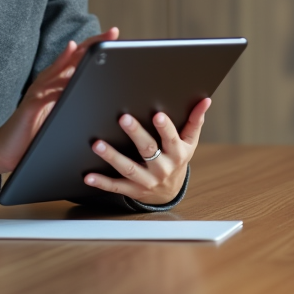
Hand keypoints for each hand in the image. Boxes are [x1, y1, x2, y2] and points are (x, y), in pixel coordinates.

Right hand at [0, 27, 120, 191]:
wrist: (6, 148)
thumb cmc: (36, 131)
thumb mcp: (61, 112)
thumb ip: (74, 98)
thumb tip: (100, 93)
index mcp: (58, 81)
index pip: (80, 58)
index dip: (97, 46)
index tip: (114, 34)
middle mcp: (48, 80)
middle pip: (74, 56)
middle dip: (94, 44)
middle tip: (112, 33)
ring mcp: (39, 90)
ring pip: (62, 67)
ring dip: (80, 56)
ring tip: (97, 46)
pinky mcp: (31, 104)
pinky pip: (46, 90)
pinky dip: (58, 81)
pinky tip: (69, 74)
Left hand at [84, 97, 210, 205]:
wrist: (170, 192)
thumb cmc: (178, 159)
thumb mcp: (190, 142)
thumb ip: (195, 121)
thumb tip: (206, 100)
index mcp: (177, 153)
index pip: (172, 139)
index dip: (165, 128)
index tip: (157, 115)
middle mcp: (162, 168)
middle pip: (148, 150)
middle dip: (136, 134)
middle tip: (123, 118)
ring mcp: (146, 180)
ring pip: (129, 168)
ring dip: (112, 156)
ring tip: (98, 144)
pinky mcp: (132, 190)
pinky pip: (116, 186)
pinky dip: (101, 182)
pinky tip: (88, 175)